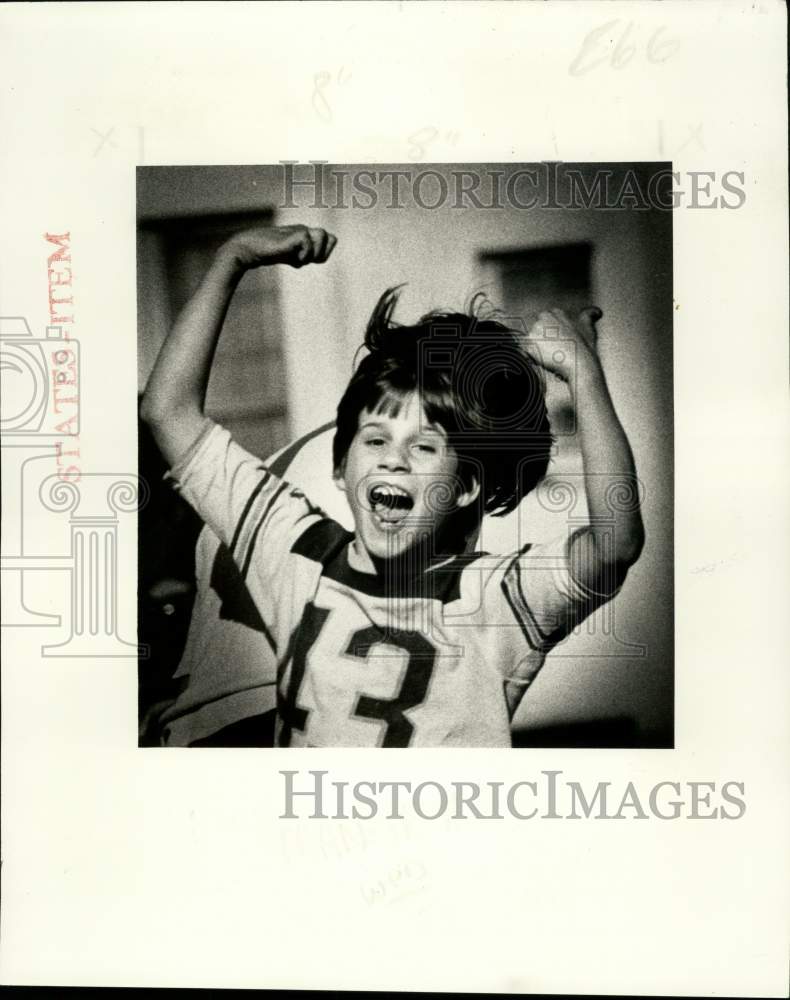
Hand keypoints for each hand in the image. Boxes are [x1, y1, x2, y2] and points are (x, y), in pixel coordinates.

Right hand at [221, 225, 336, 271]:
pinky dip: (303, 254)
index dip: (324, 253)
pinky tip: (289, 256)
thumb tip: (307, 257)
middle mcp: (305, 229)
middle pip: (331, 239)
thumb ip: (302, 255)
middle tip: (302, 258)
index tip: (307, 259)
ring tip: (296, 257)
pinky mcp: (294, 233)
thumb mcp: (289, 256)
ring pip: (324, 236)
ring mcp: (299, 230)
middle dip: (321, 254)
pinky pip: (309, 243)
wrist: (250, 249)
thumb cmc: (268, 253)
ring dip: (313, 253)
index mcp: (306, 234)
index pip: (331, 240)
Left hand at [518, 306, 601, 381]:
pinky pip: (525, 354)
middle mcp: (543, 317)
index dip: (550, 340)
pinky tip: (545, 361)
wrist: (580, 364)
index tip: (559, 346)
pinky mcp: (529, 344)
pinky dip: (532, 360)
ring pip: (530, 345)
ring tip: (552, 357)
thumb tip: (597, 312)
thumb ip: (589, 316)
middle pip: (535, 335)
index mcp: (554, 312)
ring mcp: (535, 330)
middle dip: (542, 346)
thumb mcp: (588, 328)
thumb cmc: (585, 349)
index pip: (543, 328)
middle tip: (556, 353)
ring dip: (537, 353)